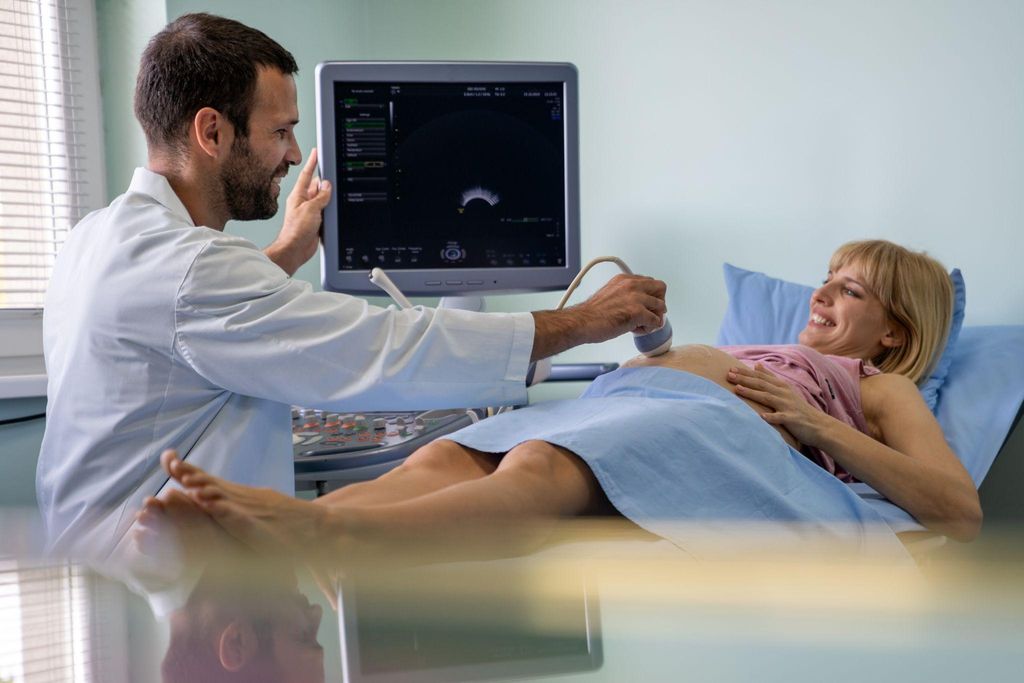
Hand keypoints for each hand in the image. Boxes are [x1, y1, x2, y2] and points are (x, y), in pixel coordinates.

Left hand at [264, 148, 332, 274]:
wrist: (295, 250)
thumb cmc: (296, 231)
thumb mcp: (311, 209)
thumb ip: (320, 196)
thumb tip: (327, 186)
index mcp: (299, 195)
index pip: (307, 175)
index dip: (312, 163)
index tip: (316, 152)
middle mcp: (304, 202)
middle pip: (318, 187)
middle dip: (326, 184)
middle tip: (332, 183)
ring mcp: (311, 212)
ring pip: (324, 199)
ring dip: (329, 200)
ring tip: (331, 203)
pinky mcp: (317, 221)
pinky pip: (326, 211)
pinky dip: (331, 210)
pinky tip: (333, 212)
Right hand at [575, 273, 667, 340]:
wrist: (583, 322)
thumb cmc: (592, 313)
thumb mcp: (610, 293)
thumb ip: (624, 294)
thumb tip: (636, 303)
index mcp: (624, 279)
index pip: (649, 282)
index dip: (650, 295)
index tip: (645, 304)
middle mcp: (632, 285)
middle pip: (660, 288)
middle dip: (658, 302)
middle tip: (650, 313)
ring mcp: (636, 298)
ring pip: (661, 306)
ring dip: (654, 317)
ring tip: (641, 324)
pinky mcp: (638, 312)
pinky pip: (656, 321)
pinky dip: (649, 328)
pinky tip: (637, 329)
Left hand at [727, 363, 829, 445]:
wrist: (819, 425)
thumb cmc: (798, 408)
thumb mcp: (785, 390)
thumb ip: (770, 378)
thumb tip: (757, 364)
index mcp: (781, 386)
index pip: (760, 377)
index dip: (745, 372)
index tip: (730, 368)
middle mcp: (783, 393)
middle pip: (761, 384)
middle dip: (744, 379)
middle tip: (728, 375)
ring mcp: (788, 406)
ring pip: (768, 397)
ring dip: (752, 393)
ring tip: (738, 390)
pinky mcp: (792, 419)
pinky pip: (780, 418)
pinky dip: (771, 417)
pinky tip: (761, 416)